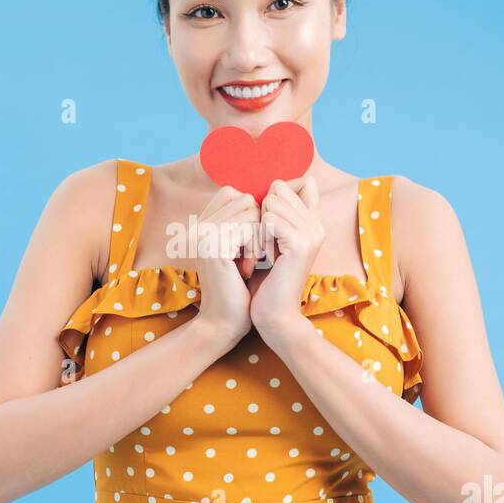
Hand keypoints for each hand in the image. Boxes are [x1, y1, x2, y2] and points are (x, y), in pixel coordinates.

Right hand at [194, 185, 260, 350]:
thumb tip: (305, 180)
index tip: (253, 245)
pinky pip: (250, 227)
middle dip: (257, 226)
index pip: (235, 193)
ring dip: (258, 237)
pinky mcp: (213, 245)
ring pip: (249, 210)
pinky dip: (256, 248)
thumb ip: (262, 215)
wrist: (226, 322)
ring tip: (248, 262)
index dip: (254, 216)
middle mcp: (198, 224)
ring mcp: (203, 233)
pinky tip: (245, 269)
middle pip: (245, 198)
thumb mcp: (253, 246)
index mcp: (204, 222)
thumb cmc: (243, 287)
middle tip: (251, 257)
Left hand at [248, 175, 324, 337]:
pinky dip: (257, 238)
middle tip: (260, 246)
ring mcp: (312, 233)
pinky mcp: (301, 243)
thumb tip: (271, 185)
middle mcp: (316, 224)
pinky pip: (268, 219)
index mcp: (312, 222)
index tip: (262, 232)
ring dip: (257, 227)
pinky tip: (261, 259)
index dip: (267, 203)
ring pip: (271, 202)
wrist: (274, 316)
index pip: (288, 184)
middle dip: (259, 214)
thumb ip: (273, 214)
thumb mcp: (268, 242)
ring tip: (261, 254)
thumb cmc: (265, 281)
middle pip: (277, 190)